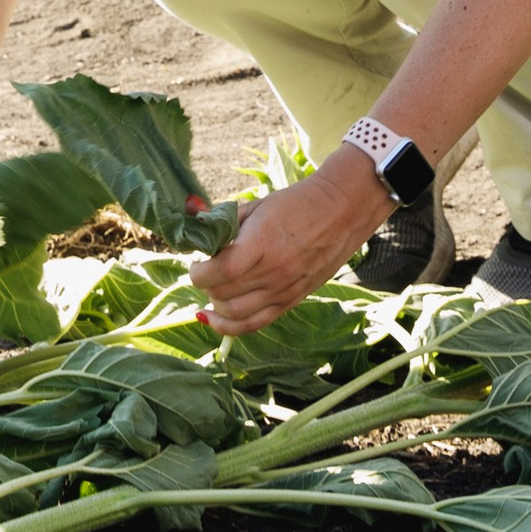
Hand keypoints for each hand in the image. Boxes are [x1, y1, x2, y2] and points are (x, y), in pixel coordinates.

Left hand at [191, 152, 388, 334]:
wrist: (340, 212)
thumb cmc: (295, 204)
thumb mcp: (256, 205)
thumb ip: (222, 219)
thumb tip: (190, 220)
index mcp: (262, 244)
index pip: (221, 272)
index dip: (199, 272)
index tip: (196, 262)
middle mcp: (273, 272)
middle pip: (223, 294)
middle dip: (205, 284)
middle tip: (205, 271)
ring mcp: (284, 290)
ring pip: (236, 314)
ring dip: (215, 305)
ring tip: (213, 289)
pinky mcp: (292, 301)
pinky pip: (255, 324)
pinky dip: (230, 326)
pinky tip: (214, 318)